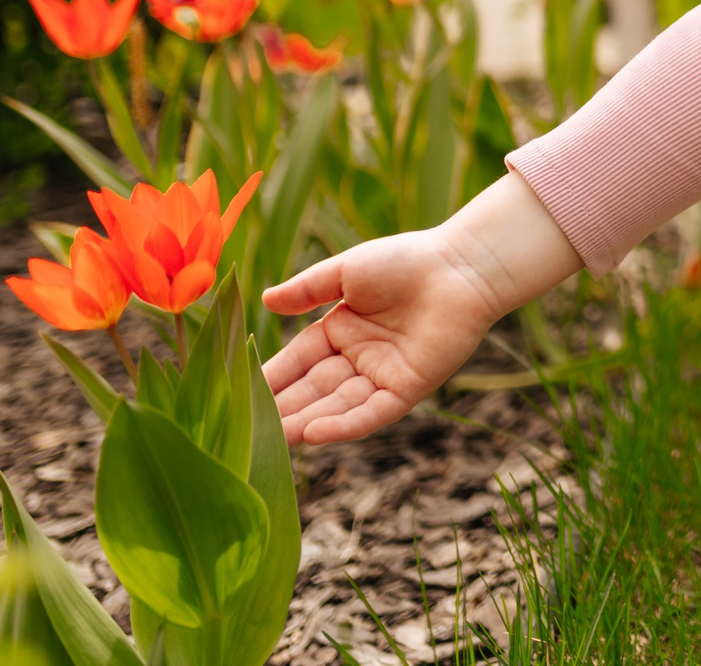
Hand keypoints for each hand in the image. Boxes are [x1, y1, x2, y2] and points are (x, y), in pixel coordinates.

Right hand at [259, 229, 507, 444]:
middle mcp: (359, 358)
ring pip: (337, 406)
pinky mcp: (409, 388)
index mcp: (341, 330)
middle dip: (282, 409)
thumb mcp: (347, 271)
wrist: (461, 266)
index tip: (238, 394)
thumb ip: (307, 290)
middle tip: (244, 431)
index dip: (272, 376)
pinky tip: (314, 433)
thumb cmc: (407, 260)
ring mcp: (383, 375)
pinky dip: (344, 424)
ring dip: (306, 422)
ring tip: (272, 439)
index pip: (298, 359)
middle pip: (313, 389)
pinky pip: (372, 412)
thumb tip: (264, 301)